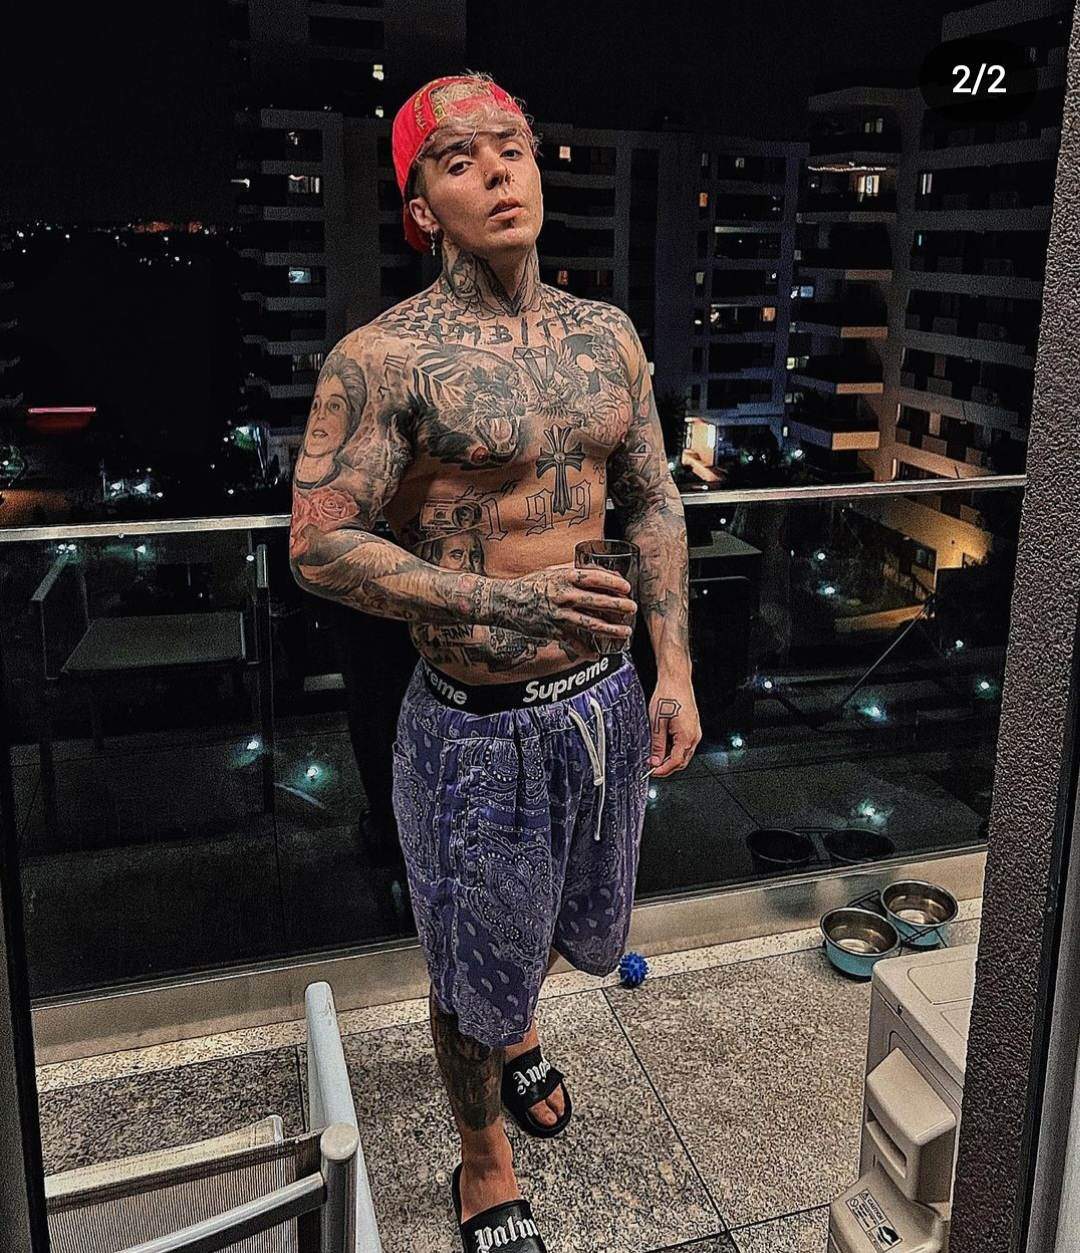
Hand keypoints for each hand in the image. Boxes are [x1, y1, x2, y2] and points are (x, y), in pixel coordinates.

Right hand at [487, 563, 636, 651]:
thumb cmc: (531, 584)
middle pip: (596, 602)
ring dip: (610, 630)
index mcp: (564, 577)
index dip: (613, 583)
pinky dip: (585, 650)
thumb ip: (574, 571)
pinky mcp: (552, 631)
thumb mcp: (552, 572)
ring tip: (625, 632)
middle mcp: (563, 596)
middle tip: (632, 609)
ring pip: (589, 624)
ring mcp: (558, 615)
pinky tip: (597, 655)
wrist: (506, 602)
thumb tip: (601, 570)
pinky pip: (572, 642)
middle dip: (617, 606)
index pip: (594, 578)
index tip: (627, 588)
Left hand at [646, 677, 700, 777]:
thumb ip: (657, 744)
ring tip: (655, 754)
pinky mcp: (692, 726)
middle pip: (682, 761)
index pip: (675, 762)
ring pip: (683, 753)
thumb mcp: (657, 722)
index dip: (663, 770)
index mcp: (686, 736)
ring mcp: (695, 731)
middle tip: (652, 766)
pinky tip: (663, 743)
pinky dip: (674, 748)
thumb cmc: (668, 695)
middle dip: (667, 766)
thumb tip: (655, 760)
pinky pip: (685, 744)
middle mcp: (694, 736)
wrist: (676, 680)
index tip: (652, 772)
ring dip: (670, 757)